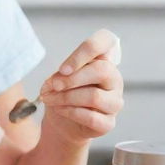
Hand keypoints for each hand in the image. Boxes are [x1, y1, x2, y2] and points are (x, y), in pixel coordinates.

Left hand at [40, 29, 123, 144]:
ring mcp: (115, 102)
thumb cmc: (63, 93)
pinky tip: (59, 109)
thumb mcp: (59, 77)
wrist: (62, 122)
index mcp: (102, 60)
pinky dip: (70, 112)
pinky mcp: (109, 123)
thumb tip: (60, 79)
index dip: (85, 50)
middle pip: (101, 70)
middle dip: (71, 78)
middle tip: (53, 85)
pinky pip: (91, 117)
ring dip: (65, 98)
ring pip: (94, 96)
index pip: (106, 41)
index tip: (63, 68)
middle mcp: (114, 79)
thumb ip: (62, 74)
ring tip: (49, 98)